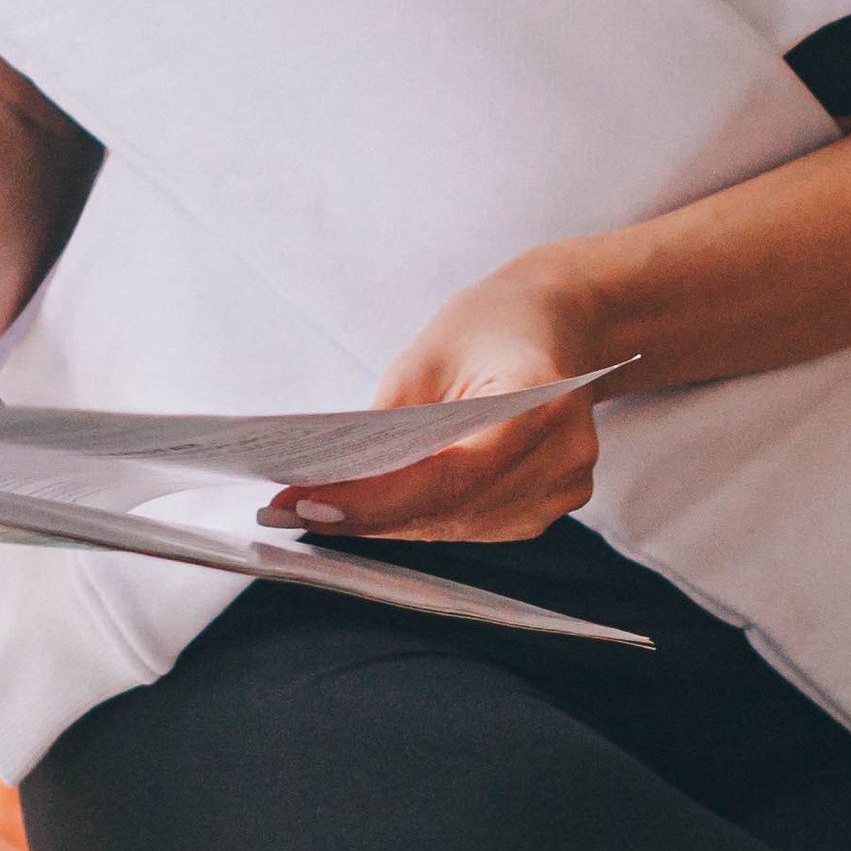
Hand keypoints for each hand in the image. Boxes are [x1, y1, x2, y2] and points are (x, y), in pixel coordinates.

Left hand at [256, 248, 621, 543]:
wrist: (552, 324)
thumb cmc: (487, 327)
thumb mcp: (425, 356)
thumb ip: (388, 424)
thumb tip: (328, 483)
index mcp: (540, 400)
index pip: (451, 473)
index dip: (377, 498)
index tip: (309, 502)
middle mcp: (562, 455)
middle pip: (450, 508)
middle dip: (365, 515)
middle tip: (287, 510)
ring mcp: (562, 488)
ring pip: (456, 526)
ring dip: (385, 524)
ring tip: (313, 512)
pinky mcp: (547, 506)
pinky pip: (471, 525)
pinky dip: (418, 519)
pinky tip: (369, 510)